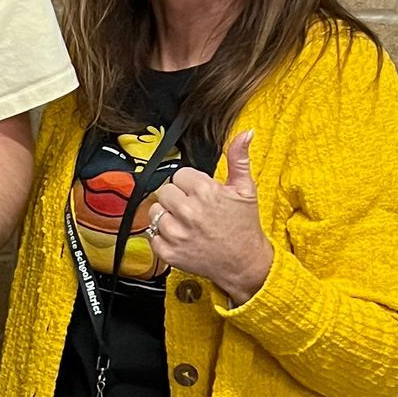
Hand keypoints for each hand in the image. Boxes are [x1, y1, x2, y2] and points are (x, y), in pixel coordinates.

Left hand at [144, 133, 271, 302]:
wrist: (244, 262)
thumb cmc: (244, 226)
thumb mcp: (245, 189)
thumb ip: (239, 159)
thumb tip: (245, 134)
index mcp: (205, 192)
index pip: (179, 175)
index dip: (190, 184)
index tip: (199, 193)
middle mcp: (188, 212)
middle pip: (164, 191)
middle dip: (177, 198)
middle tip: (193, 208)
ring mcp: (177, 233)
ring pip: (155, 211)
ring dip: (167, 216)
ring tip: (186, 223)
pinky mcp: (169, 252)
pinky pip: (152, 235)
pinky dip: (163, 236)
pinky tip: (181, 236)